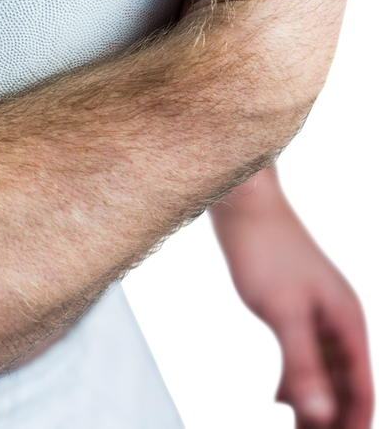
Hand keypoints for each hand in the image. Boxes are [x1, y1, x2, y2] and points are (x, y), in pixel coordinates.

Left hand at [208, 168, 377, 427]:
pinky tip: (275, 398)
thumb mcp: (281, 313)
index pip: (364, 392)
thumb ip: (301, 365)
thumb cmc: (263, 248)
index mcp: (350, 325)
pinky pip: (304, 354)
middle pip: (347, 387)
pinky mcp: (295, 305)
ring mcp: (319, 312)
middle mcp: (342, 321)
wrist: (242, 200)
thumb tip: (320, 415)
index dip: (353, 426)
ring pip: (324, 373)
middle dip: (332, 421)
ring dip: (311, 405)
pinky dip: (293, 379)